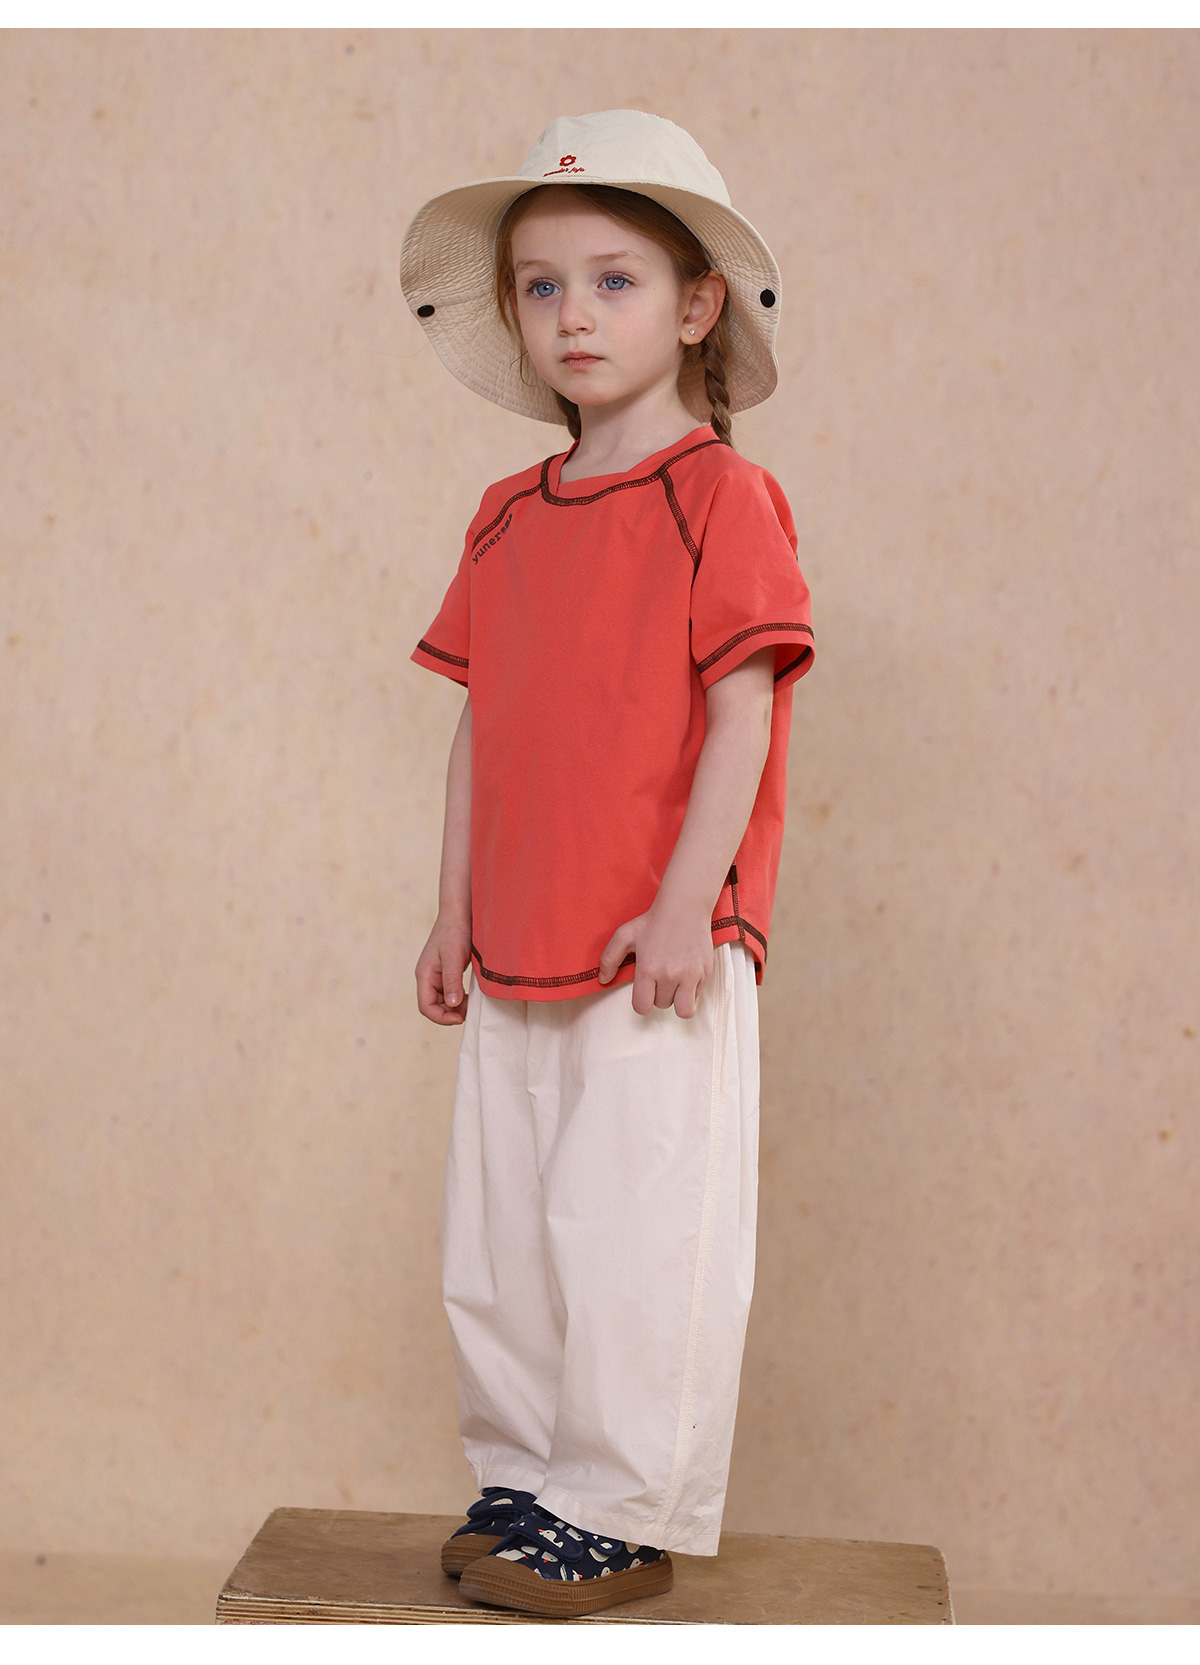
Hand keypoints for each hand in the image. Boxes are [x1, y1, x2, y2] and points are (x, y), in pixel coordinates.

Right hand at [416, 915, 471, 1024]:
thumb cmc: (454, 931)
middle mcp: (427, 977)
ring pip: (442, 1001)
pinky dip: (458, 998)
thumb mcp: (454, 957)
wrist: (459, 914)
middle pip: (433, 1006)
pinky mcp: (446, 973)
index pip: (425, 1006)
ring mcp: (436, 976)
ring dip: (455, 1007)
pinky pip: (449, 992)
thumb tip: (452, 1005)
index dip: (441, 1017)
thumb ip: (452, 981)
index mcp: (424, 975)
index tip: (460, 1018)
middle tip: (468, 1011)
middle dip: (449, 1013)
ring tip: (470, 1003)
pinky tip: (469, 995)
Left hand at [597, 900, 714, 1018]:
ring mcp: (690, 975)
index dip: (641, 1002)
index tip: (644, 991)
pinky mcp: (705, 973)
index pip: (642, 1006)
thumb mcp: (624, 935)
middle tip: (659, 977)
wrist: (684, 907)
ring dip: (676, 1000)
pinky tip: (686, 977)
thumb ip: (609, 958)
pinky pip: (697, 998)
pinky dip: (691, 992)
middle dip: (659, 995)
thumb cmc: (653, 921)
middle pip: (662, 1005)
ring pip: (683, 1009)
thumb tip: (603, 980)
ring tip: (674, 985)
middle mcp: (670, 975)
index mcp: (648, 969)